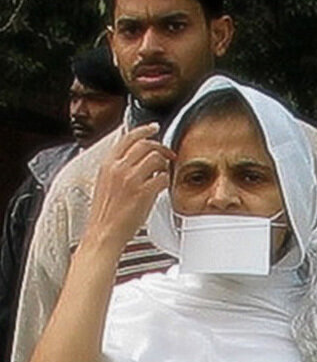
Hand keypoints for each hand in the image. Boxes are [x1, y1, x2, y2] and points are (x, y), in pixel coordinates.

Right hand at [85, 123, 174, 250]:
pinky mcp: (142, 193)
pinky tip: (162, 186)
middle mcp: (118, 168)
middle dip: (161, 147)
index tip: (153, 128)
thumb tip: (137, 160)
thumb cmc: (106, 213)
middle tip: (168, 154)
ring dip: (165, 164)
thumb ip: (118, 169)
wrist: (103, 233)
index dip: (143, 130)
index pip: (127, 138)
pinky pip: (162, 177)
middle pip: (146, 144)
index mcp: (107, 164)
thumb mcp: (105, 183)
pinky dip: (166, 180)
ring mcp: (130, 180)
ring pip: (156, 158)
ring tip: (164, 173)